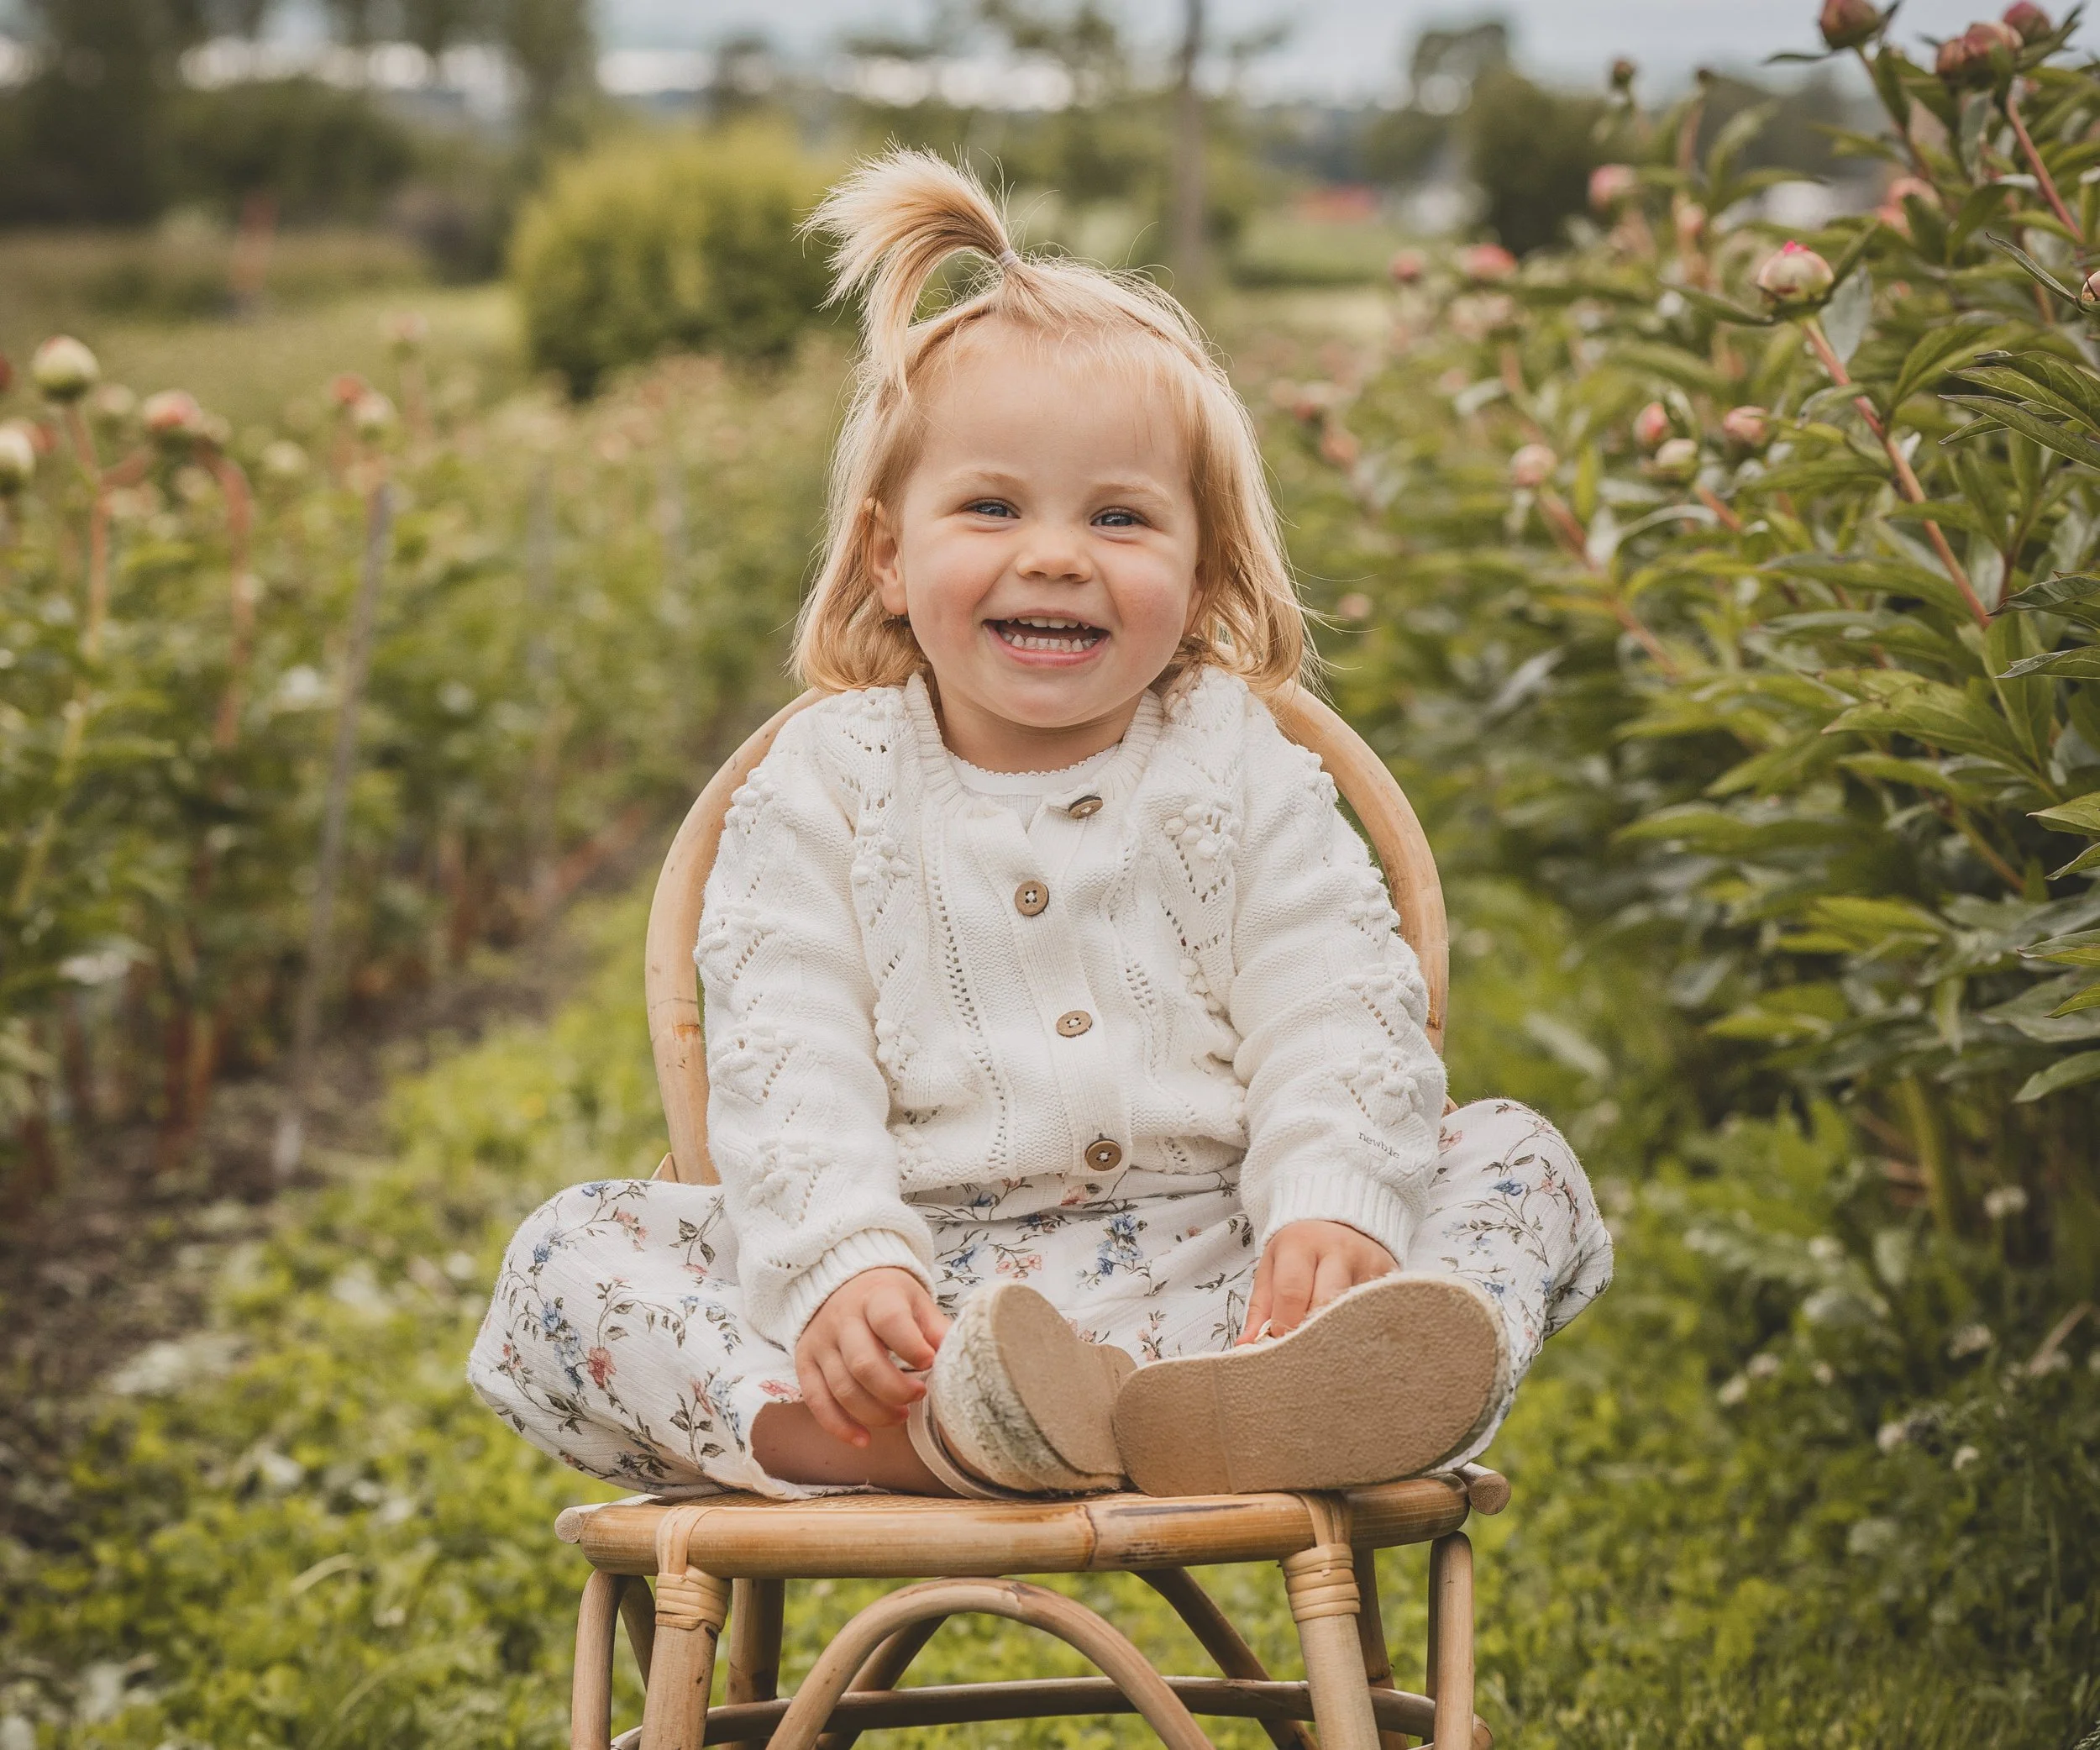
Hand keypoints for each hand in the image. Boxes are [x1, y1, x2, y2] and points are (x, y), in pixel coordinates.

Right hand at [794, 1267, 950, 1446]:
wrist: (839, 1282)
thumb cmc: (886, 1297)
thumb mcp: (914, 1300)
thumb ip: (934, 1327)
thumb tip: (957, 1354)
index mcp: (875, 1297)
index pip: (890, 1320)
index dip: (911, 1346)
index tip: (930, 1362)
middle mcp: (842, 1319)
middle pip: (864, 1364)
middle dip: (895, 1390)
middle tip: (919, 1394)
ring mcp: (820, 1342)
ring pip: (842, 1388)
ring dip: (874, 1412)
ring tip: (901, 1416)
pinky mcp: (804, 1362)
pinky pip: (817, 1401)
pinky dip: (839, 1425)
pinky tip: (863, 1439)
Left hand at [1238, 1220, 1397, 1343]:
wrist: (1341, 1219)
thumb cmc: (1301, 1251)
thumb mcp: (1272, 1268)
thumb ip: (1260, 1308)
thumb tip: (1244, 1348)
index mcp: (1301, 1245)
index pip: (1292, 1291)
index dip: (1285, 1326)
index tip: (1280, 1348)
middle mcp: (1339, 1251)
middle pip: (1327, 1302)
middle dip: (1313, 1336)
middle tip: (1305, 1360)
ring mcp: (1370, 1263)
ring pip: (1355, 1312)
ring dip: (1341, 1337)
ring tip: (1329, 1356)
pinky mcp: (1392, 1275)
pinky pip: (1377, 1311)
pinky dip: (1363, 1330)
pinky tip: (1354, 1343)